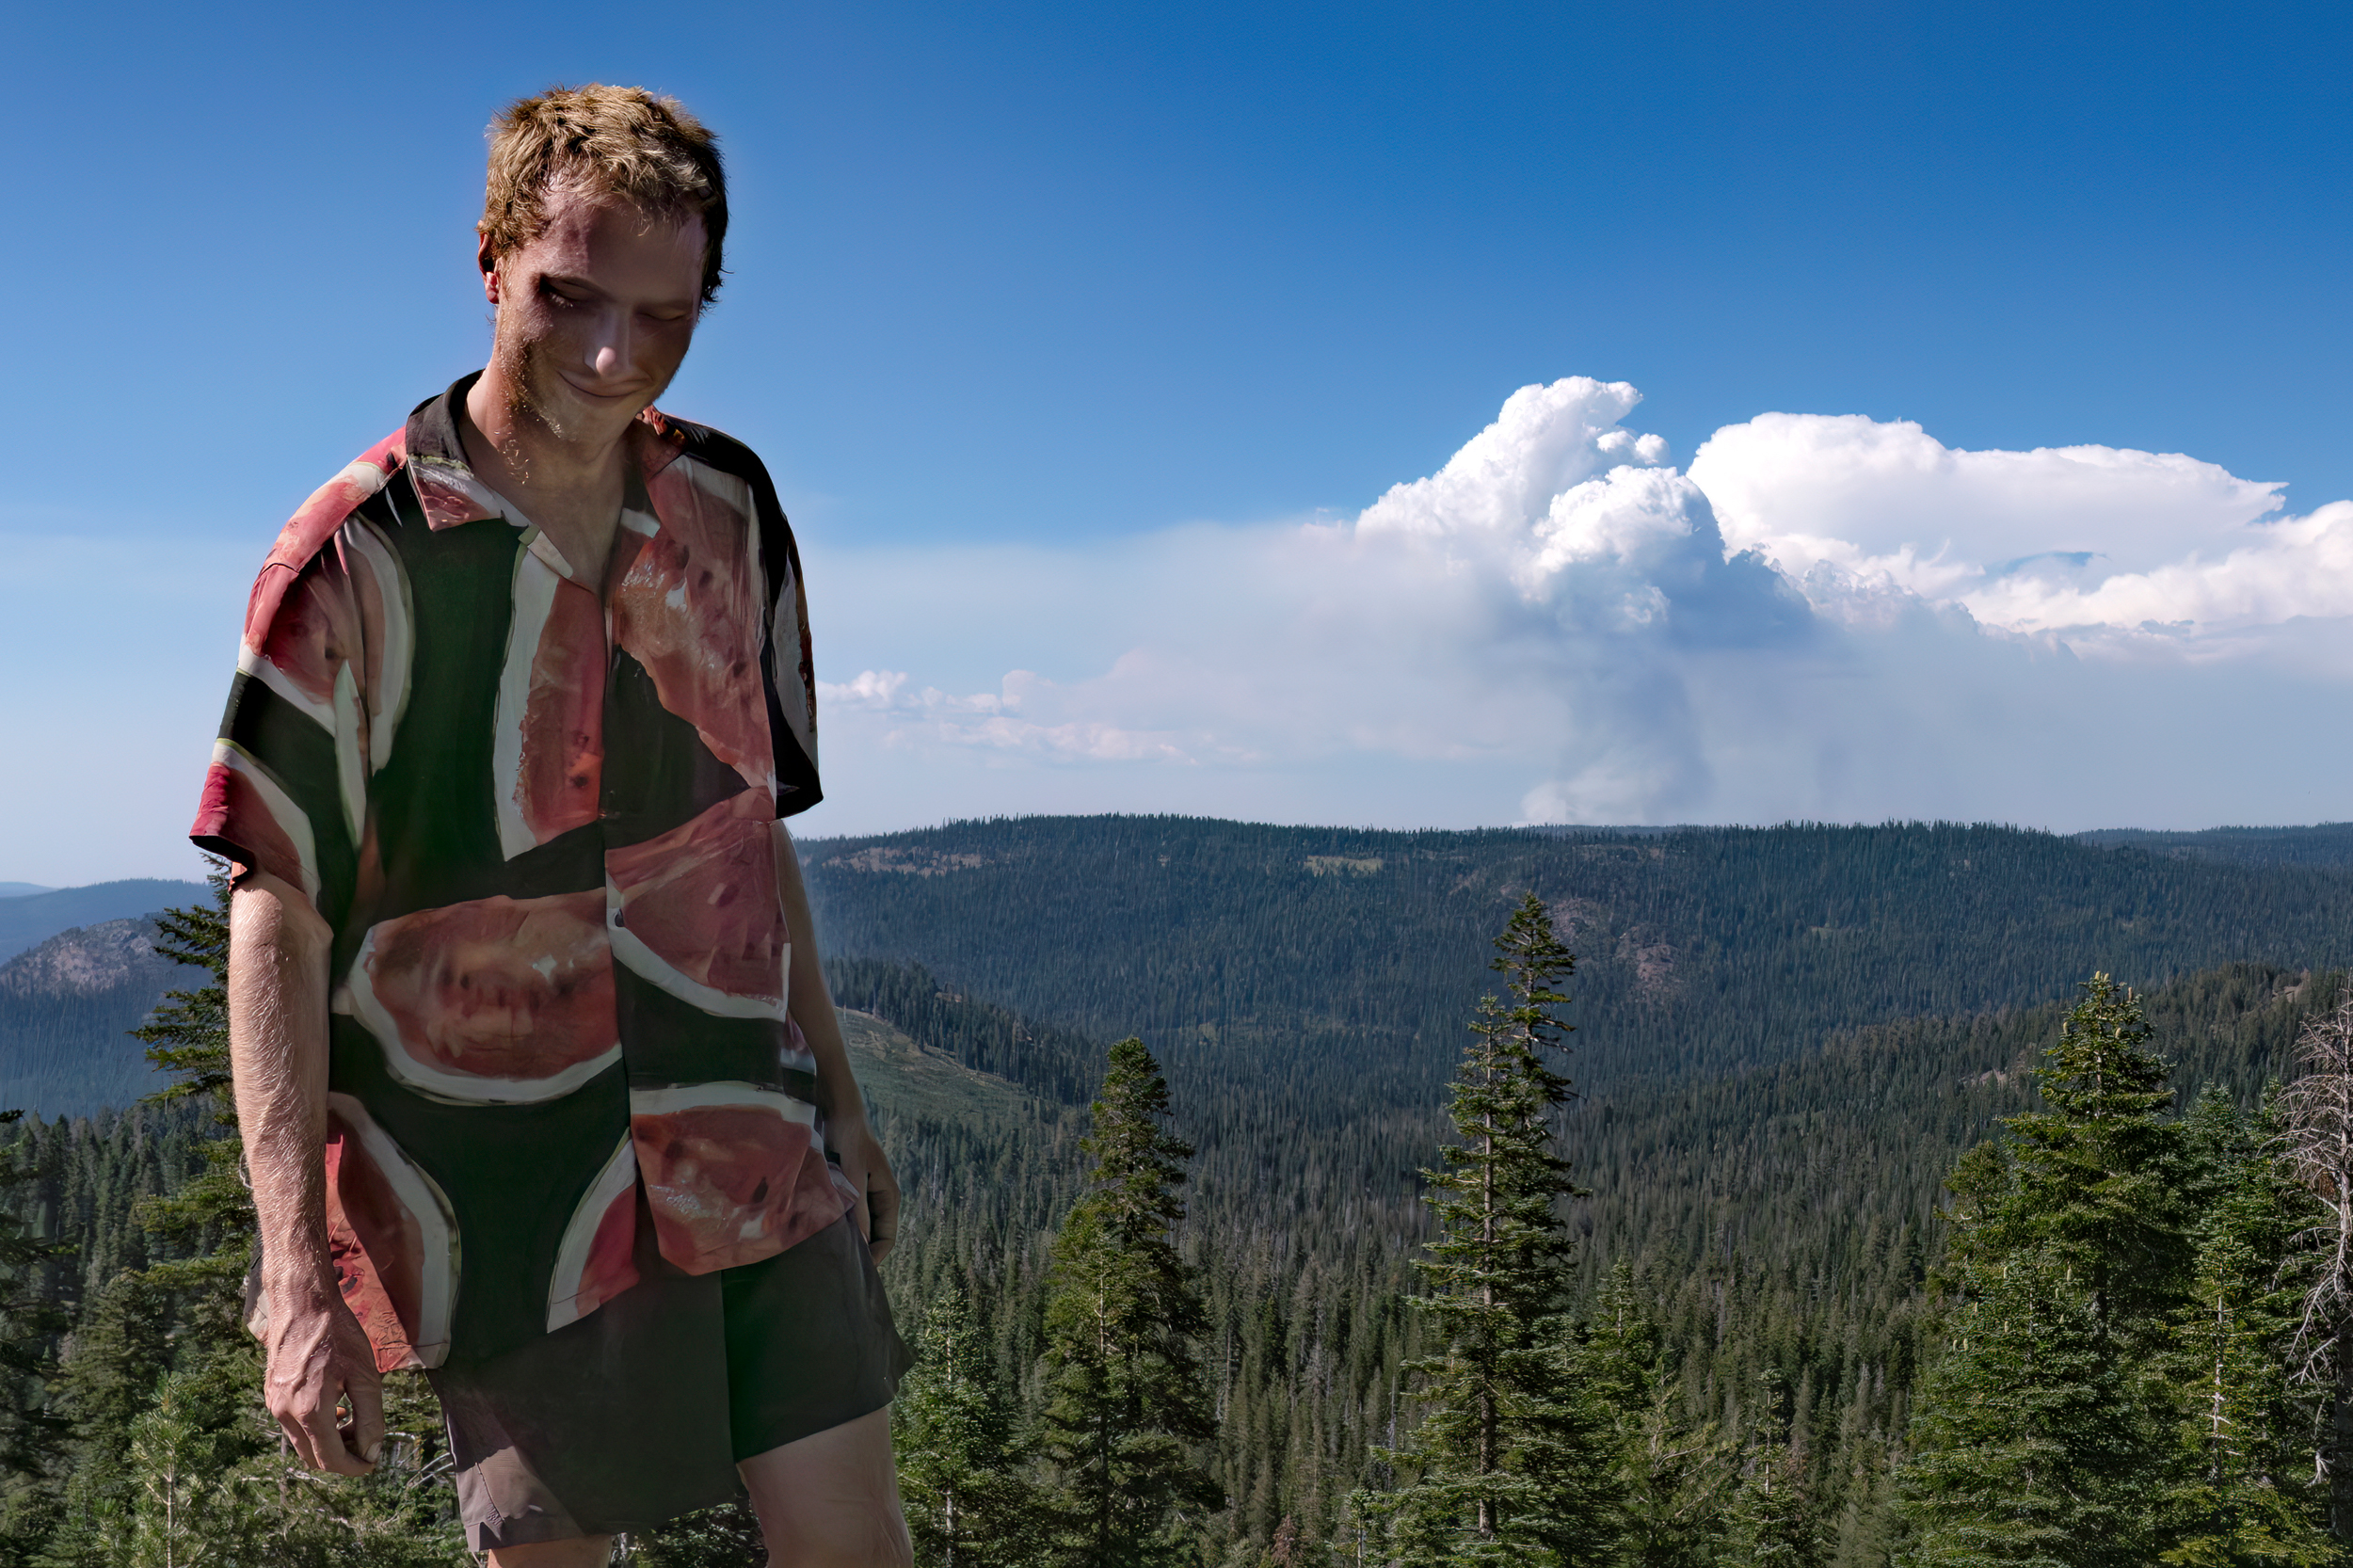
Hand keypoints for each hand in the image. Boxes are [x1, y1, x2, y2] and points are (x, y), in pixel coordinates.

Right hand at [262, 1280, 383, 1473]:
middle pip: (313, 1457)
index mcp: (308, 1411)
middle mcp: (285, 1413)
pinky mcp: (271, 1395)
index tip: (372, 1463)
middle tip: (367, 1441)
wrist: (303, 1304)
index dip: (354, 1467)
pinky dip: (315, 1427)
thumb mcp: (366, 1375)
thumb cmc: (338, 1335)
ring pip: (302, 1442)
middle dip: (342, 1456)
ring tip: (355, 1421)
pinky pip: (293, 1425)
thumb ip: (370, 1417)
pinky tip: (336, 1409)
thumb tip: (371, 1451)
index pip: (330, 1459)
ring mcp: (274, 1405)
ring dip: (328, 1442)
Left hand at [829, 1116, 901, 1261]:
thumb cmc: (850, 1139)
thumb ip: (859, 1210)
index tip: (854, 1272)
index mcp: (889, 1196)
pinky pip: (848, 1214)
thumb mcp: (854, 1176)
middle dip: (861, 1251)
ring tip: (829, 1252)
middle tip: (837, 1267)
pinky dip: (839, 1224)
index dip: (874, 1258)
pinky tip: (822, 1230)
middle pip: (875, 1235)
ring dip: (849, 1238)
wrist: (839, 1110)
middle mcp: (880, 1197)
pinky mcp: (850, 1187)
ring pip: (861, 1225)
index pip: (888, 1238)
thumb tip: (863, 1245)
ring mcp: (865, 1193)